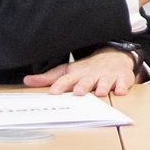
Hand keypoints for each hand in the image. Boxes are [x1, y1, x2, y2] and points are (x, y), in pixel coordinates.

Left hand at [24, 48, 139, 96]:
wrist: (113, 56)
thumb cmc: (87, 69)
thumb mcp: (68, 71)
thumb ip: (49, 78)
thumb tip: (26, 81)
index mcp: (77, 74)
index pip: (67, 79)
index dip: (60, 86)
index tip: (53, 93)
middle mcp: (92, 75)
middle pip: (86, 80)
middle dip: (83, 86)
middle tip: (78, 93)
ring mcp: (107, 76)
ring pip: (105, 81)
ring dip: (103, 86)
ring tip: (101, 93)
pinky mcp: (121, 78)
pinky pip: (123, 82)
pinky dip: (122, 86)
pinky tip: (120, 91)